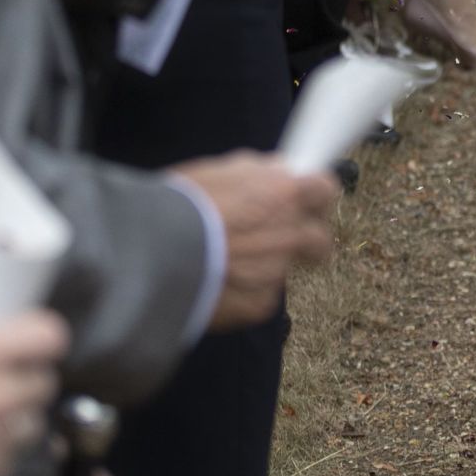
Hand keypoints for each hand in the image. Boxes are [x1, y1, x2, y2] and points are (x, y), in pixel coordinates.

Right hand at [170, 153, 338, 330]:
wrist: (148, 254)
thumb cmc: (178, 205)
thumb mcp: (220, 171)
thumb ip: (258, 174)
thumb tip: (279, 173)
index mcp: (285, 193)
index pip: (326, 190)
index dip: (313, 197)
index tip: (303, 201)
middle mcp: (290, 233)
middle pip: (320, 240)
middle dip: (305, 240)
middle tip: (277, 239)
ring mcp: (278, 272)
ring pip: (285, 269)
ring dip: (266, 266)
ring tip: (226, 263)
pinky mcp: (259, 304)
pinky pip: (260, 296)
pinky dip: (243, 292)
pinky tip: (213, 283)